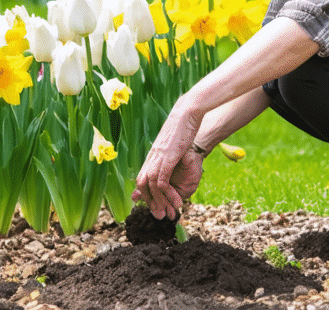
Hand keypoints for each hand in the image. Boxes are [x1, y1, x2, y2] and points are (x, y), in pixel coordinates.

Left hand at [131, 103, 202, 218]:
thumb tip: (170, 159)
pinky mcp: (167, 156)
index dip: (145, 194)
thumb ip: (168, 153)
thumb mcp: (172, 143)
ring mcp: (158, 156)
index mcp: (153, 154)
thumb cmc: (182, 126)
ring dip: (158, 201)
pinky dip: (165, 191)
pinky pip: (161, 177)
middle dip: (150, 202)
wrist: (186, 112)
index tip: (152, 207)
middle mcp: (152, 156)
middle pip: (142, 183)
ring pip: (150, 184)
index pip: (142, 178)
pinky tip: (172, 199)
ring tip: (168, 212)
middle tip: (159, 216)